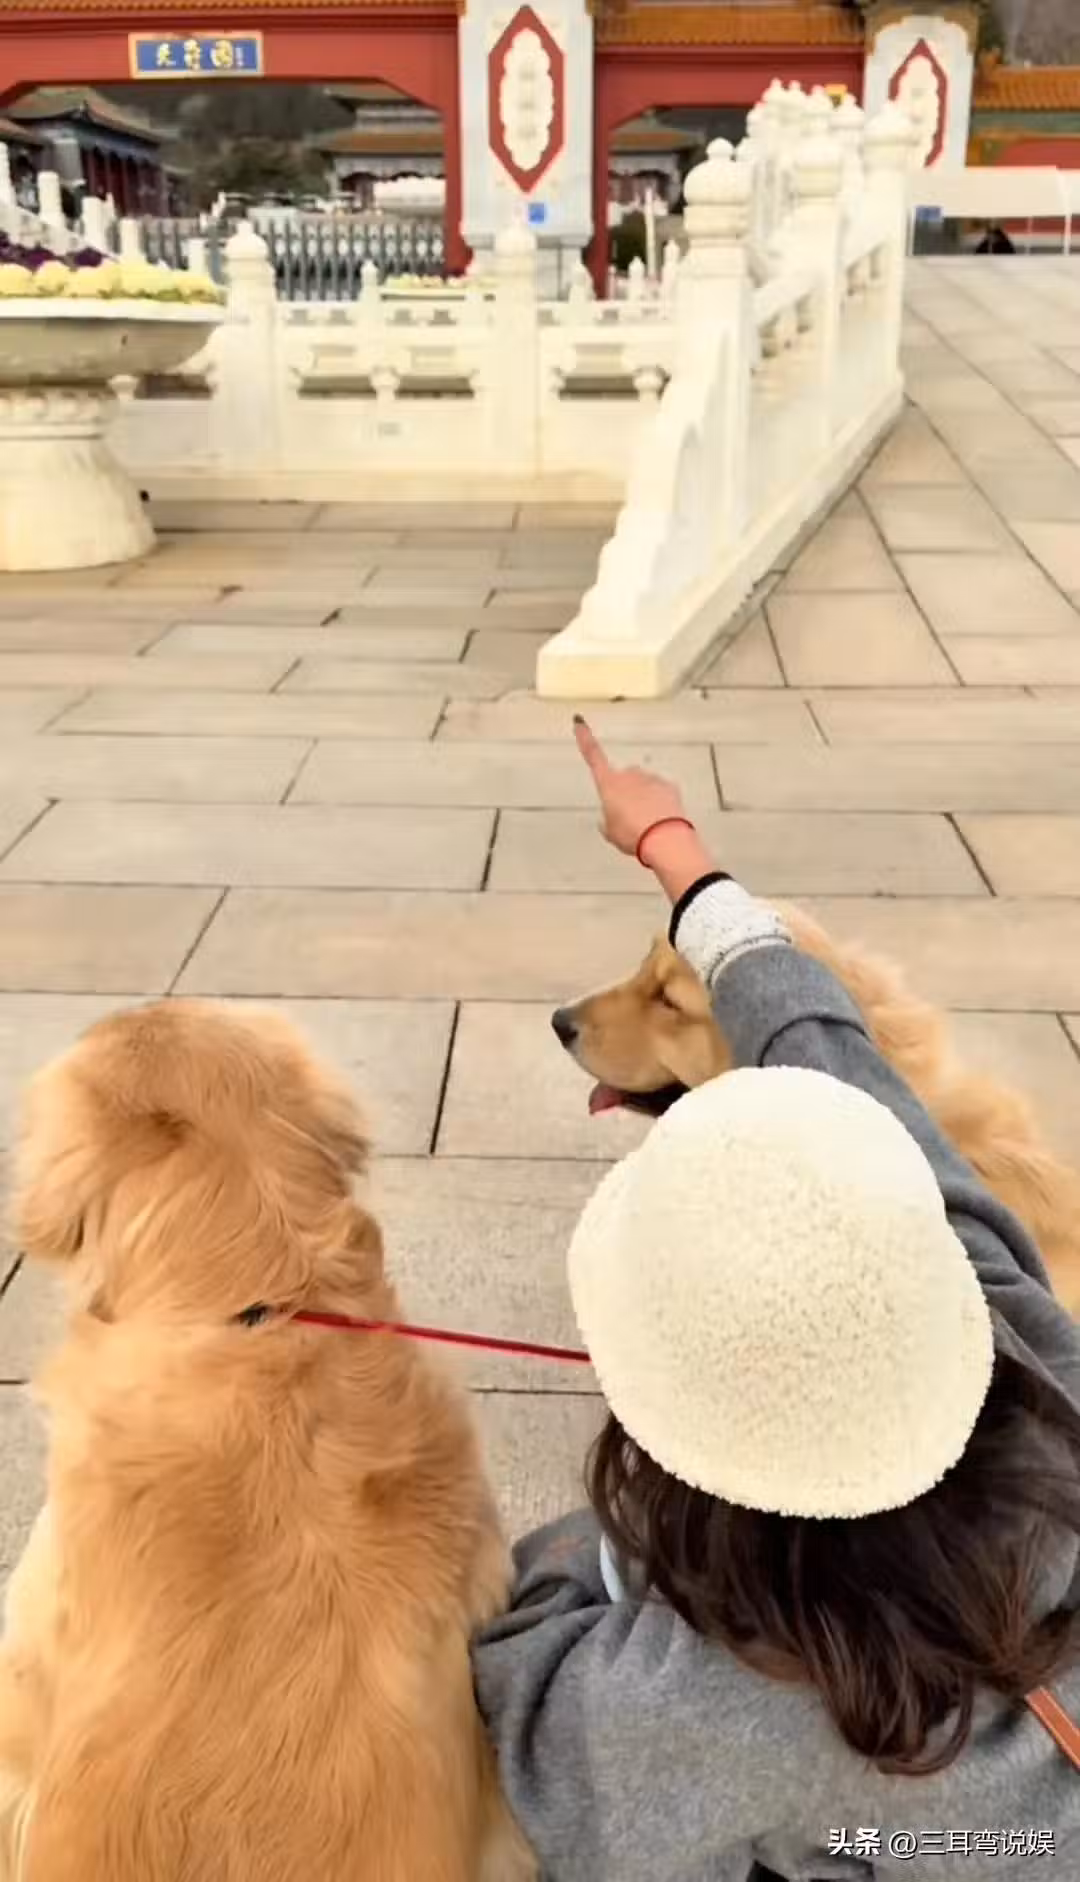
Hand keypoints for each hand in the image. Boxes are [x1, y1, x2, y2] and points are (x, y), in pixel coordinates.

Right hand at [572, 716, 686, 856]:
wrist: (664, 839)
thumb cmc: (633, 835)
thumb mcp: (611, 833)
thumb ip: (608, 821)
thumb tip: (610, 820)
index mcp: (609, 784)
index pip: (592, 755)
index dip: (585, 738)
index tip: (579, 722)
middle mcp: (629, 775)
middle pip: (623, 779)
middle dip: (625, 792)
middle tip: (628, 818)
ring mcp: (650, 779)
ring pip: (643, 786)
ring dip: (643, 799)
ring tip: (645, 823)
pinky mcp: (668, 786)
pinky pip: (660, 792)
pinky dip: (660, 803)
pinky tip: (660, 820)